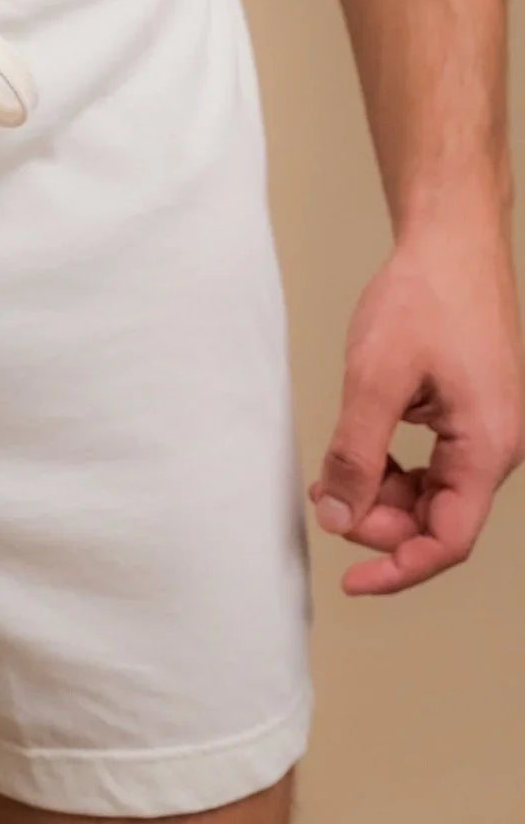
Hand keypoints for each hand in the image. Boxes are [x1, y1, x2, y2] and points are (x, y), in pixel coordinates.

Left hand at [311, 222, 524, 593]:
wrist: (450, 241)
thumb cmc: (425, 296)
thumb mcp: (376, 379)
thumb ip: (357, 454)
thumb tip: (340, 517)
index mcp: (487, 446)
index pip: (448, 539)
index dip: (398, 569)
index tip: (350, 582)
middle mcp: (496, 445)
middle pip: (437, 521)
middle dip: (379, 521)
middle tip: (328, 497)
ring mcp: (483, 430)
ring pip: (430, 494)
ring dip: (381, 495)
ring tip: (334, 476)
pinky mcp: (467, 414)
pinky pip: (430, 465)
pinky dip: (390, 468)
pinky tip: (357, 453)